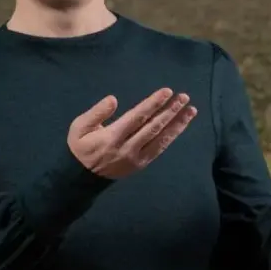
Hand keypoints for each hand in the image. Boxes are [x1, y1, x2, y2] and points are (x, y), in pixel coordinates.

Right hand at [68, 88, 197, 178]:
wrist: (81, 177)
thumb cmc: (81, 147)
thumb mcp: (79, 127)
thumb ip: (96, 112)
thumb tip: (113, 99)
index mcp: (111, 137)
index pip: (137, 117)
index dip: (153, 104)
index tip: (167, 92)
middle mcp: (127, 148)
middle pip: (153, 127)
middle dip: (170, 111)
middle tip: (184, 97)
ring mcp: (136, 158)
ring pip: (161, 139)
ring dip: (177, 124)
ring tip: (191, 110)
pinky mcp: (141, 164)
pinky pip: (160, 149)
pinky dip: (172, 136)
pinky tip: (181, 125)